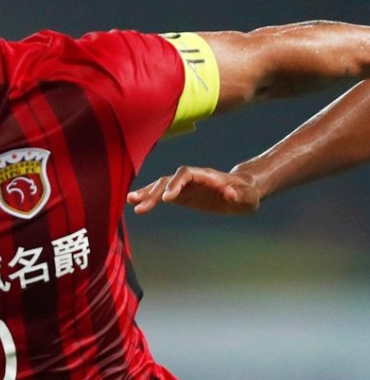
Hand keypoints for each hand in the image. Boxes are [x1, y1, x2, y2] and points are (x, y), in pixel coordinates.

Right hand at [128, 166, 261, 214]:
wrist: (243, 192)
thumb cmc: (247, 194)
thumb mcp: (248, 197)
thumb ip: (238, 195)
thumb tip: (228, 193)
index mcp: (206, 176)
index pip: (186, 174)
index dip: (175, 184)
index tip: (166, 198)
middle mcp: (192, 178)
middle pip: (169, 180)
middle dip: (154, 191)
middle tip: (140, 204)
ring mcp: (184, 186)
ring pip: (161, 186)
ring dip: (146, 193)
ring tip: (130, 202)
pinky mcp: (181, 195)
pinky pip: (161, 195)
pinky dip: (149, 199)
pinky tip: (135, 205)